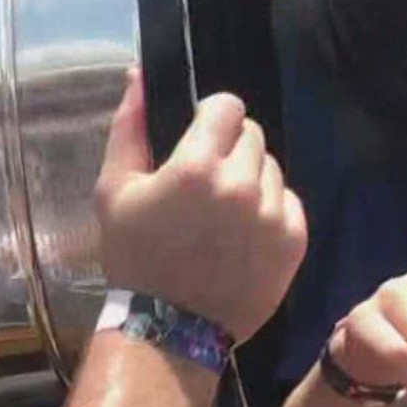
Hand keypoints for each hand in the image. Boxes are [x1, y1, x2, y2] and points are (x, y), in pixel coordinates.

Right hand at [94, 72, 306, 344]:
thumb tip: (139, 76)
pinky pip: (288, 203)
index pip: (227, 106)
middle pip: (252, 135)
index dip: (211, 117)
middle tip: (205, 183)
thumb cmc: (133, 258)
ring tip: (223, 213)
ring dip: (250, 180)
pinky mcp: (293, 241)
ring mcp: (272, 214)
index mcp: (196, 167)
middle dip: (229, 149)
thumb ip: (129, 128)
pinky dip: (269, 211)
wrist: (169, 330)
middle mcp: (242, 185)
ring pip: (271, 169)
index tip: (198, 139)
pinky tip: (241, 235)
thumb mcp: (113, 191)